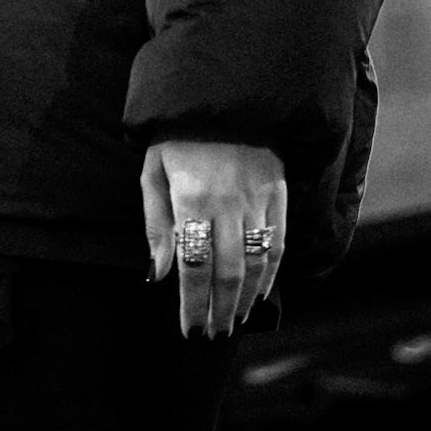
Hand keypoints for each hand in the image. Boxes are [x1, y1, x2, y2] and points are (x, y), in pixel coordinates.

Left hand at [141, 140, 285, 337]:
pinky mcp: (278, 195)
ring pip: (254, 265)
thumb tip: (159, 273)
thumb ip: (155, 221)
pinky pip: (277, 245)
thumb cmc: (177, 134)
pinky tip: (260, 294)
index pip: (193, 266)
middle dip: (219, 310)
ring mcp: (256, 200)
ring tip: (233, 321)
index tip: (189, 329)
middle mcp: (227, 204)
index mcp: (191, 198)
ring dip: (245, 301)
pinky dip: (271, 276)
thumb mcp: (152, 168)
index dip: (191, 303)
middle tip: (212, 334)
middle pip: (226, 274)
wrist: (222, 96)